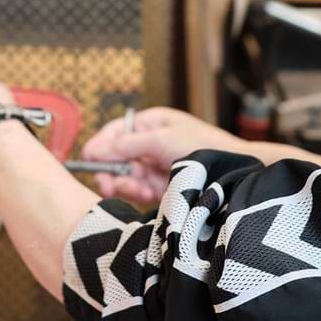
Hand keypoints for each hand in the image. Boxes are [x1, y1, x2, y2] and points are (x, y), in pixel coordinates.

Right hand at [80, 107, 240, 203]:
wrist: (232, 172)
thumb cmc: (203, 145)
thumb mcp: (161, 139)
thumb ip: (127, 145)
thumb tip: (94, 148)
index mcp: (150, 124)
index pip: (115, 132)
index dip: (100, 145)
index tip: (88, 159)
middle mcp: (149, 145)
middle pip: (116, 158)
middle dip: (111, 171)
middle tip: (108, 186)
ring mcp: (154, 167)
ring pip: (125, 177)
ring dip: (127, 184)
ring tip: (140, 190)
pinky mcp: (160, 188)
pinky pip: (138, 190)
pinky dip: (138, 194)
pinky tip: (148, 195)